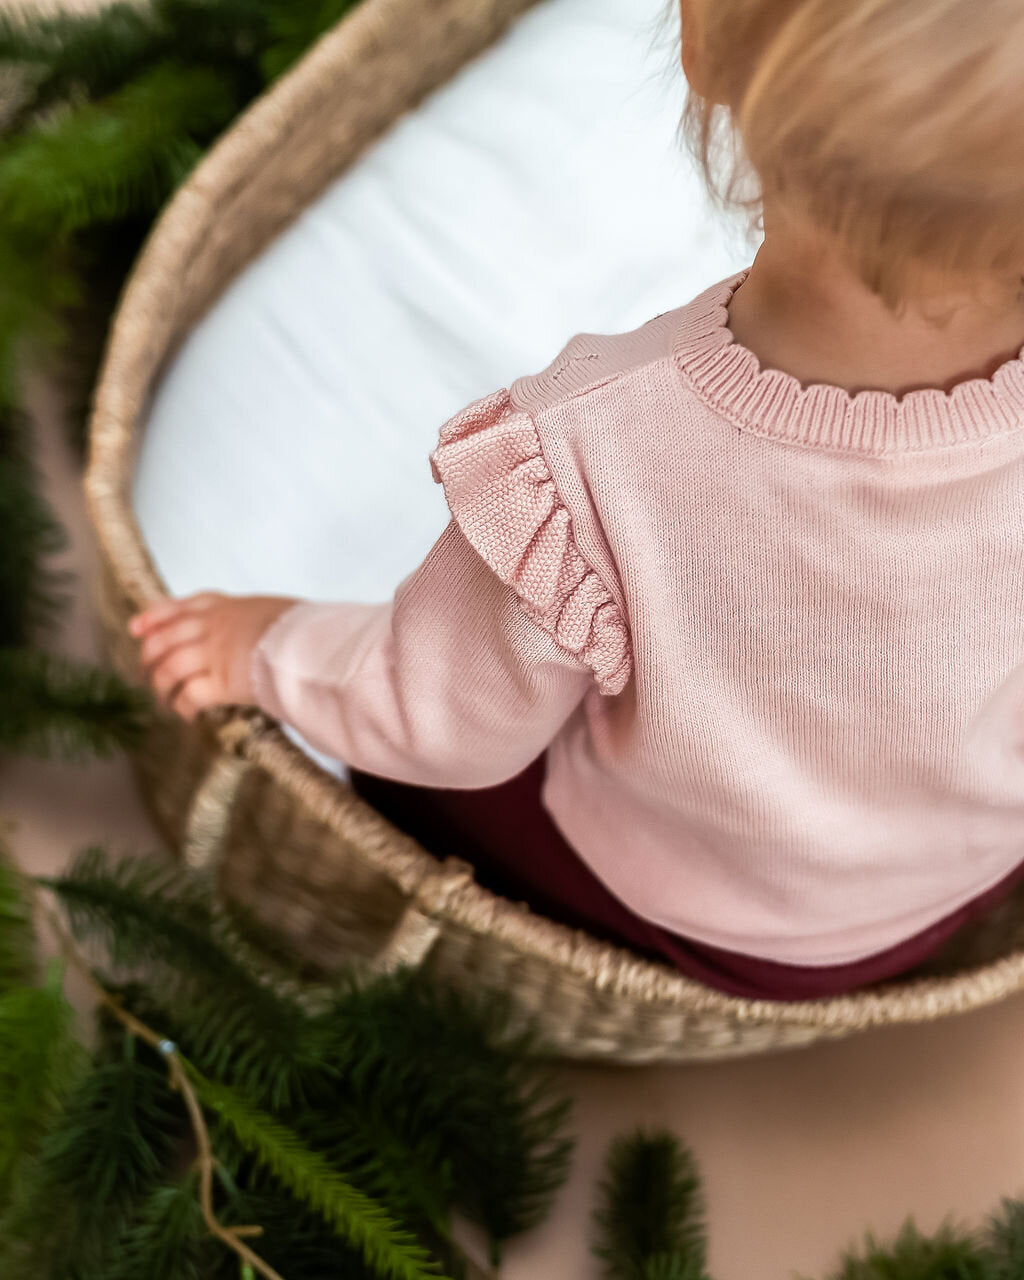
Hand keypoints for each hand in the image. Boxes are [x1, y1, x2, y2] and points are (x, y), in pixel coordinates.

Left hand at [128, 591, 299, 720]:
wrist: (311, 643)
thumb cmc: (303, 627)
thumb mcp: (275, 610)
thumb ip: (257, 618)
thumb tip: (262, 627)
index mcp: (225, 606)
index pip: (178, 608)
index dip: (153, 619)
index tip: (137, 629)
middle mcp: (212, 627)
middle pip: (163, 640)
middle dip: (149, 659)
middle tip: (145, 675)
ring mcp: (213, 654)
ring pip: (169, 668)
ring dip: (161, 688)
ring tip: (163, 702)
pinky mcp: (220, 682)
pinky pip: (190, 696)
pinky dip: (183, 707)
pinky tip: (186, 715)